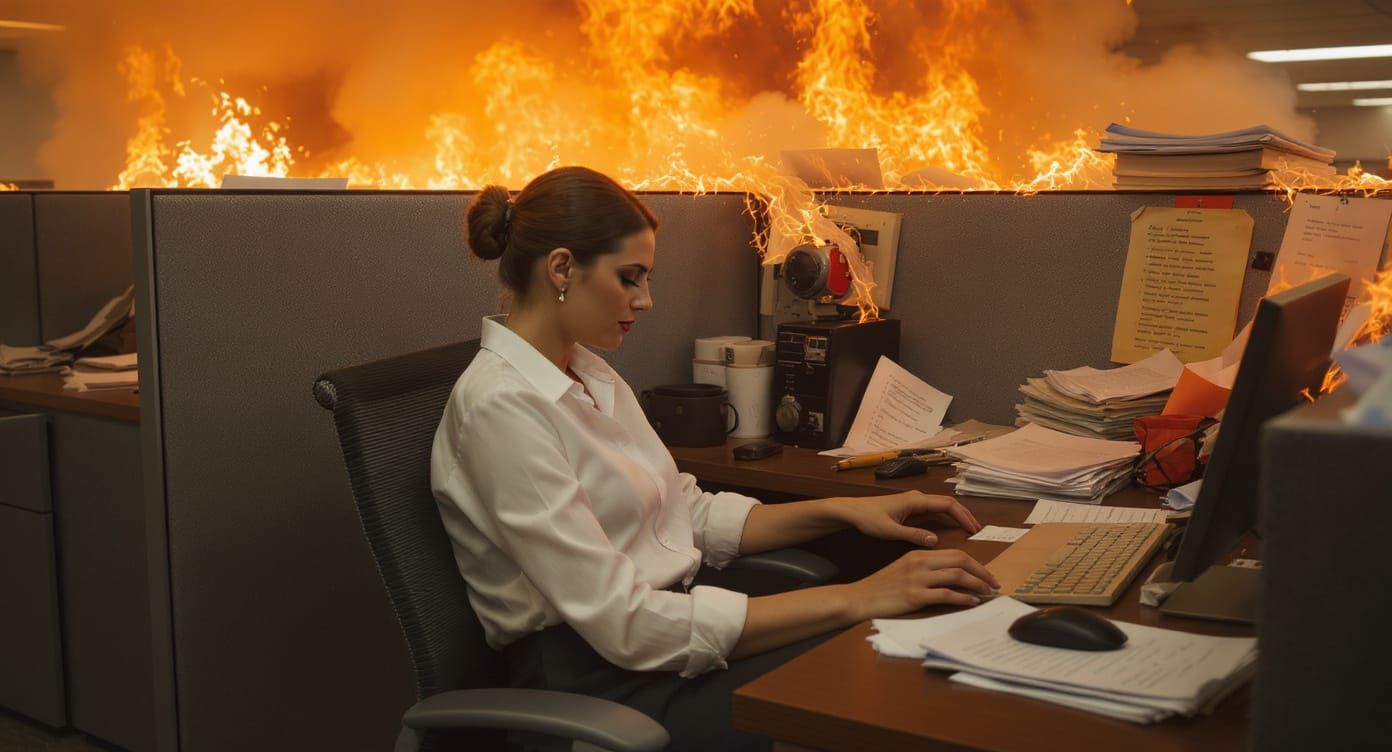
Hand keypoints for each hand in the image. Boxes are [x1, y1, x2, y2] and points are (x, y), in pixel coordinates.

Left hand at [836, 491, 982, 547]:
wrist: (851, 511)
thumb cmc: (868, 519)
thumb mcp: (889, 531)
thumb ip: (912, 535)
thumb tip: (935, 541)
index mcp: (915, 500)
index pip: (946, 504)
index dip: (963, 516)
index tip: (974, 529)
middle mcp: (917, 497)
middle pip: (948, 503)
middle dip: (964, 515)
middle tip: (978, 530)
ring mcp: (914, 501)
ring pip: (941, 506)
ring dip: (956, 516)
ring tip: (970, 529)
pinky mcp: (910, 507)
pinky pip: (934, 510)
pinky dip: (946, 517)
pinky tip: (951, 528)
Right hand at [849, 549, 999, 619]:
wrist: (860, 598)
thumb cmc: (881, 587)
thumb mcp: (904, 570)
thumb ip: (926, 569)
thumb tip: (952, 577)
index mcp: (918, 555)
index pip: (955, 553)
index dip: (975, 563)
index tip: (986, 574)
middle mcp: (919, 563)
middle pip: (960, 560)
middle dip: (982, 572)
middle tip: (995, 583)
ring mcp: (917, 579)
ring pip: (957, 576)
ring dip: (977, 585)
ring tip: (987, 593)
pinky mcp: (914, 596)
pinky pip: (946, 595)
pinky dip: (963, 598)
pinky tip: (971, 602)